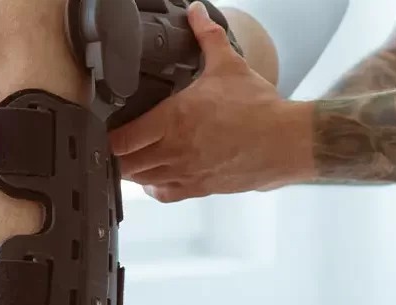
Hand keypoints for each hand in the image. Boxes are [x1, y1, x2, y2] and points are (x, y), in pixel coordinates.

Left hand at [109, 4, 311, 202]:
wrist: (287, 142)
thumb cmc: (259, 108)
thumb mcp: (228, 65)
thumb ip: (207, 36)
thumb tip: (196, 11)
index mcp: (174, 119)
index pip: (121, 139)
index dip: (108, 136)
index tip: (107, 128)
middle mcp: (175, 150)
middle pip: (125, 164)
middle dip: (117, 155)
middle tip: (118, 143)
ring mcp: (186, 172)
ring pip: (142, 180)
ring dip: (134, 170)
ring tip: (134, 157)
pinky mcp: (201, 188)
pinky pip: (165, 194)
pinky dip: (155, 187)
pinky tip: (158, 174)